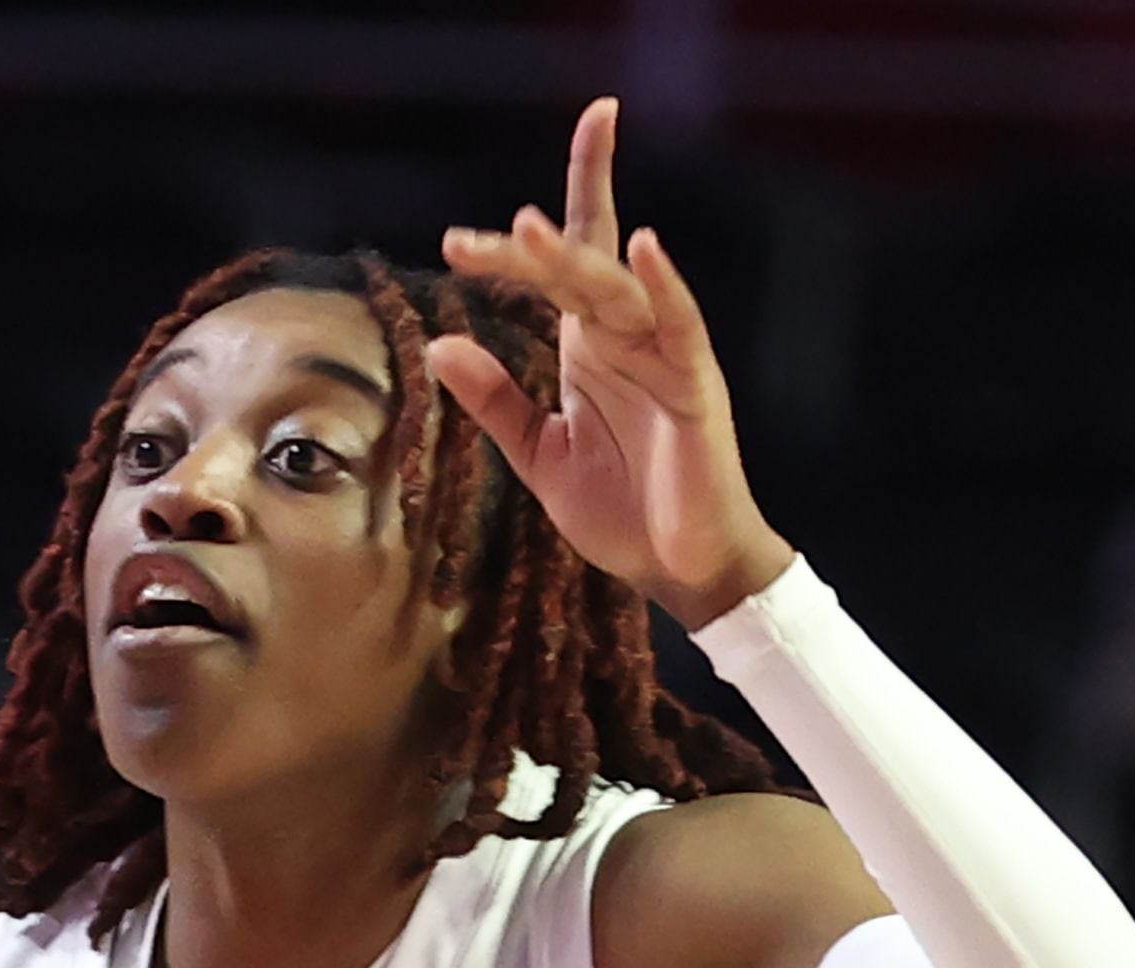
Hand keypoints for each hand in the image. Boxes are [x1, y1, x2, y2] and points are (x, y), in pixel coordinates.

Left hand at [435, 97, 793, 628]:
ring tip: (524, 229)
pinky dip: (666, 287)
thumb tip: (439, 345)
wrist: (680, 570)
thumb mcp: (541, 454)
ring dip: (574, 257)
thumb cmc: (623, 511)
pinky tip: (644, 248)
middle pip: (580, 265)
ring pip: (616, 290)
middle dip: (536, 237)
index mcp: (587, 348)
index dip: (517, 244)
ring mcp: (663, 357)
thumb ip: (495, 400)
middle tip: (465, 235)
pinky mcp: (695, 387)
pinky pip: (682, 326)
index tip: (454, 237)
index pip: (558, 271)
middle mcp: (624, 339)